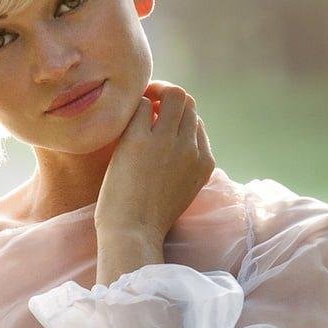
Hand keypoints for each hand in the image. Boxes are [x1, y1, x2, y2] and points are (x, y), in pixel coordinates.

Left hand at [94, 80, 214, 243]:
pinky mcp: (140, 139)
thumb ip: (182, 166)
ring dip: (155, 93)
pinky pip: (143, 104)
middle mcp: (191, 148)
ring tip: (139, 104)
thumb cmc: (148, 220)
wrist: (132, 234)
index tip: (160, 124)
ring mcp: (167, 142)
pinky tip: (123, 119)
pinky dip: (134, 106)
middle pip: (188, 104)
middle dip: (169, 98)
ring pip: (173, 95)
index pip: (197, 124)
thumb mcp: (179, 193)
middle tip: (149, 105)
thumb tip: (170, 141)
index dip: (178, 119)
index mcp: (204, 163)